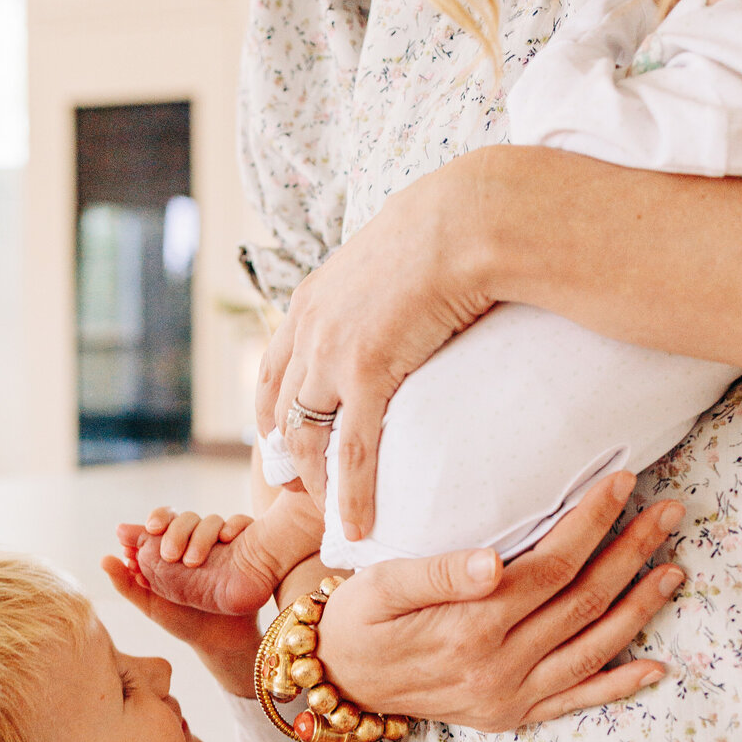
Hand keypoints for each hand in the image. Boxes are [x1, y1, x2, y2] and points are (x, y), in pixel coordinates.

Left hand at [103, 509, 260, 696]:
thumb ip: (126, 583)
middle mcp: (196, 542)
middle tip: (169, 555)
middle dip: (176, 530)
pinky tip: (227, 538)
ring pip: (211, 520)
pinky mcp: (245, 547)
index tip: (150, 530)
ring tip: (193, 562)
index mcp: (172, 548)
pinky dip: (235, 525)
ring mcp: (221, 544)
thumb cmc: (183, 621)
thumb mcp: (151, 604)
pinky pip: (243, 523)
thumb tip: (104, 558)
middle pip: (186, 518)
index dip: (156, 519)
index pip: (163, 521)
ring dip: (201, 534)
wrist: (218, 641)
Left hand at [256, 157, 494, 538]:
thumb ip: (379, 287)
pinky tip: (359, 524)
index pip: (275, 368)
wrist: (468, 218)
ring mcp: (332, 353)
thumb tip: (402, 298)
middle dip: (285, 456)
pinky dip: (350, 493)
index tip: (281, 443)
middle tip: (300, 490)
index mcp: (311, 299)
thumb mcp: (391, 255)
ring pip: (307, 437)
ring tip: (331, 515)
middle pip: (279, 409)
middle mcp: (308, 328)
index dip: (273, 411)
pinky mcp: (367, 373)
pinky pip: (352, 450)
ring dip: (315, 482)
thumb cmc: (448, 228)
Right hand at [314, 471, 684, 730]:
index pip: (550, 567)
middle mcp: (497, 666)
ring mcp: (508, 695)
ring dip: (638, 608)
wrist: (337, 680)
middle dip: (631, 553)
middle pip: (583, 601)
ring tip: (674, 569)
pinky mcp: (509, 714)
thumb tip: (494, 562)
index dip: (591, 524)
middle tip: (668, 512)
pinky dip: (618, 685)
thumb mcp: (380, 584)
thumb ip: (437, 572)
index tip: (621, 483)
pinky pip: (575, 700)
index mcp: (469, 626)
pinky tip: (654, 667)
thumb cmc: (357, 618)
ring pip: (591, 647)